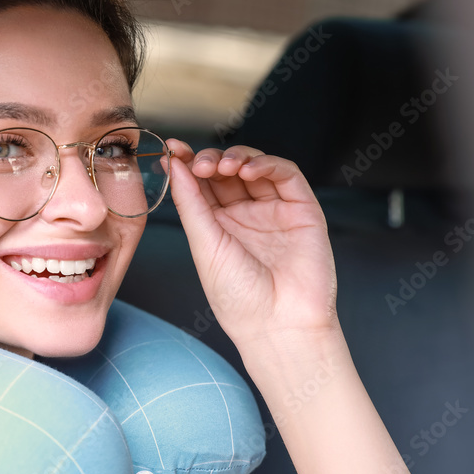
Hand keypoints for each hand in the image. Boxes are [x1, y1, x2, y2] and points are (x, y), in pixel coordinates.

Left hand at [166, 140, 338, 345]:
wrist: (278, 323)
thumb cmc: (238, 297)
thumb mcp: (204, 244)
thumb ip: (190, 202)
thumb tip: (172, 164)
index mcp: (216, 226)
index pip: (200, 185)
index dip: (186, 164)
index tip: (171, 150)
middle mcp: (244, 216)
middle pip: (226, 172)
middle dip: (209, 159)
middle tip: (197, 162)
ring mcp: (273, 211)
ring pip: (255, 167)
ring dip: (237, 158)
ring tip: (221, 166)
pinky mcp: (302, 209)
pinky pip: (286, 174)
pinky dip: (267, 164)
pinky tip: (248, 170)